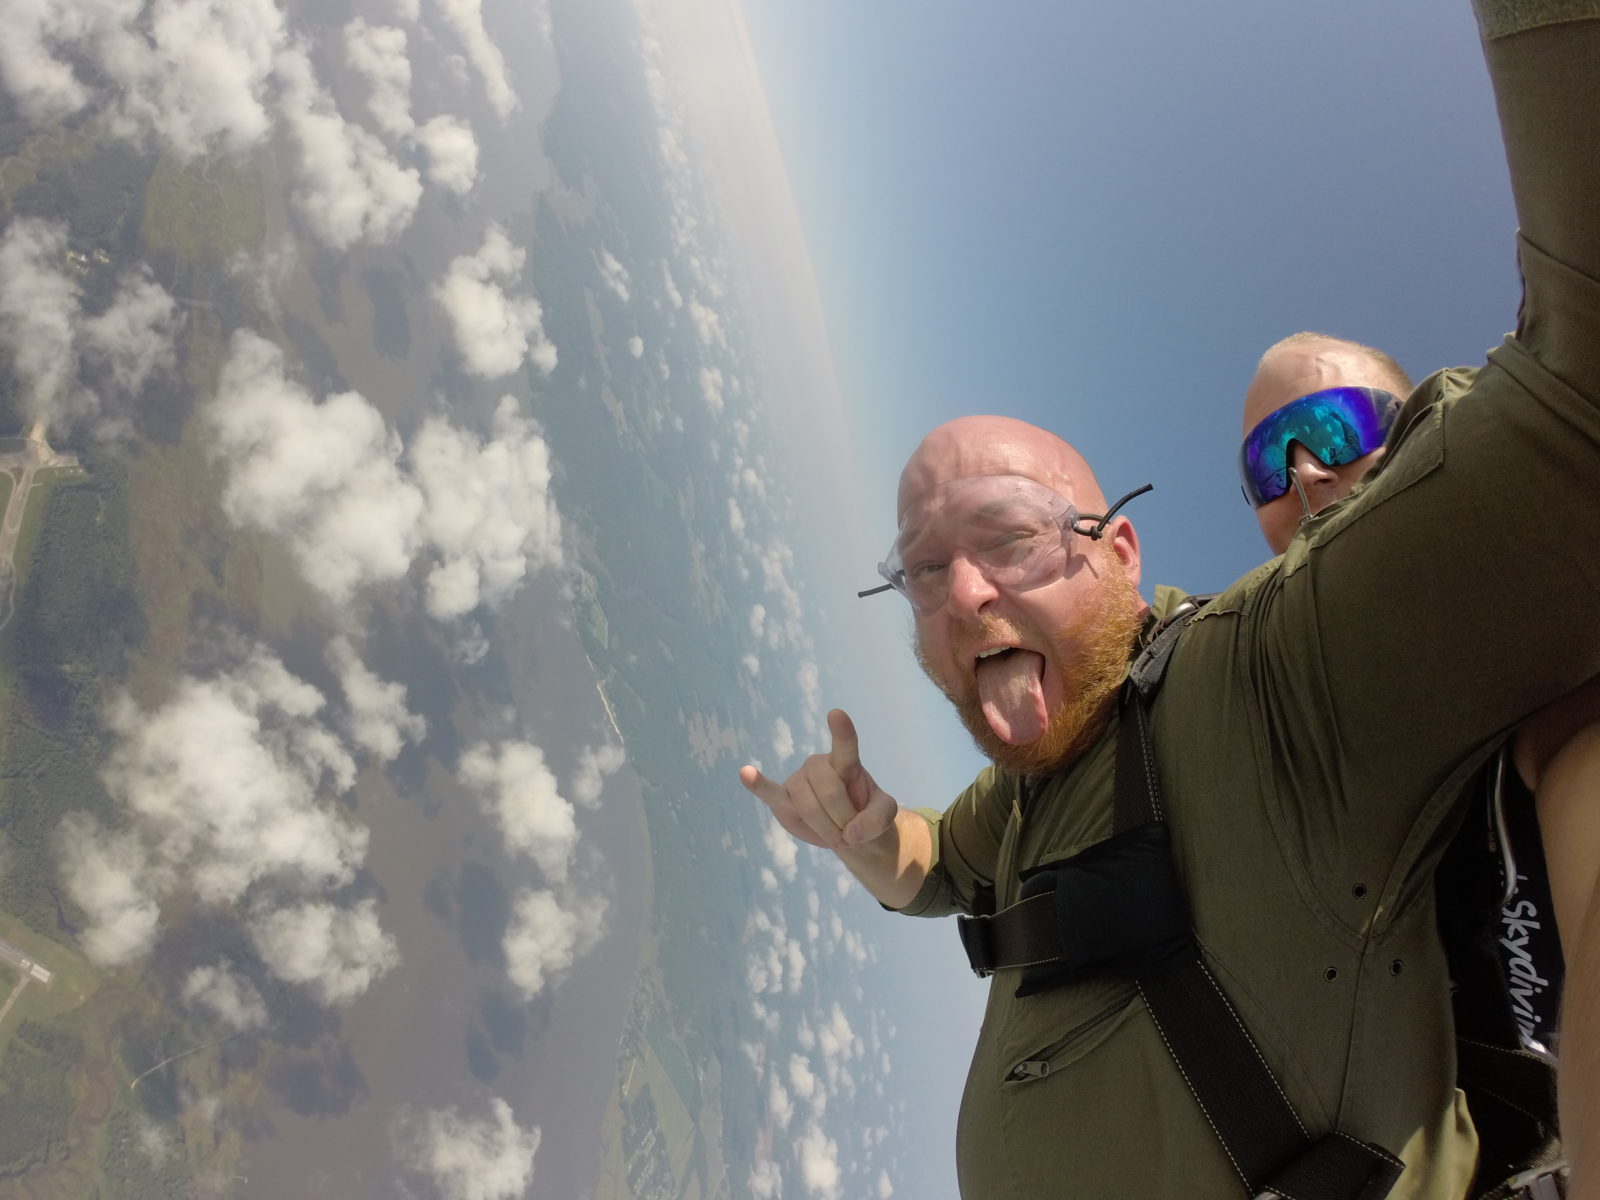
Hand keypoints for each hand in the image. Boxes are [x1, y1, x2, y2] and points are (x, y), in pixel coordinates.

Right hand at [740, 709, 898, 851]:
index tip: (836, 714)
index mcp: (846, 763)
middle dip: (844, 819)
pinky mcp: (782, 800)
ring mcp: (799, 781)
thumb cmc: (865, 814)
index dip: (841, 732)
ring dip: (825, 827)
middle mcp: (819, 765)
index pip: (845, 745)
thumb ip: (877, 820)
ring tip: (836, 835)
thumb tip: (852, 832)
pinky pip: (769, 792)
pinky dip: (757, 784)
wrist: (848, 831)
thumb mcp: (885, 815)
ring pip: (808, 804)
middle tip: (852, 833)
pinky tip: (745, 773)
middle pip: (830, 792)